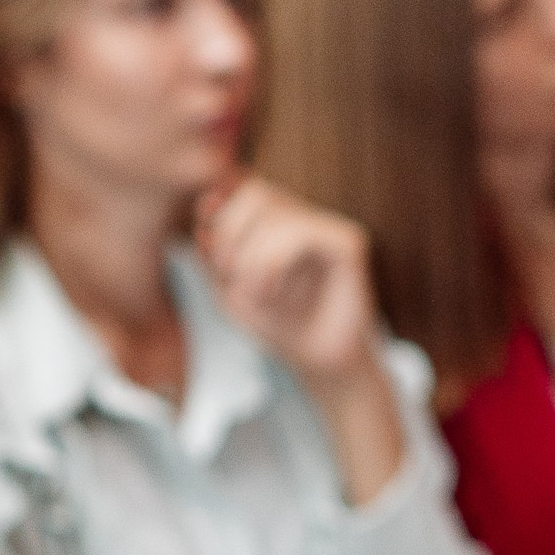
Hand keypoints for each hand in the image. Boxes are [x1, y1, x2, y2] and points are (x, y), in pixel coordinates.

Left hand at [196, 176, 381, 386]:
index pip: (240, 191)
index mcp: (277, 220)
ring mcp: (328, 226)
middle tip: (227, 275)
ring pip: (277, 213)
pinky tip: (270, 293)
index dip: (219, 221)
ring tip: (252, 293)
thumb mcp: (228, 289)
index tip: (216, 265)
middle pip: (256, 192)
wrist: (319, 363)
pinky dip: (273, 262)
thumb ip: (214, 247)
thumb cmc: (277, 326)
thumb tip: (206, 201)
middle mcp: (306, 216)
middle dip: (231, 233)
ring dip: (250, 257)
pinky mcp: (348, 241)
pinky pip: (302, 232)